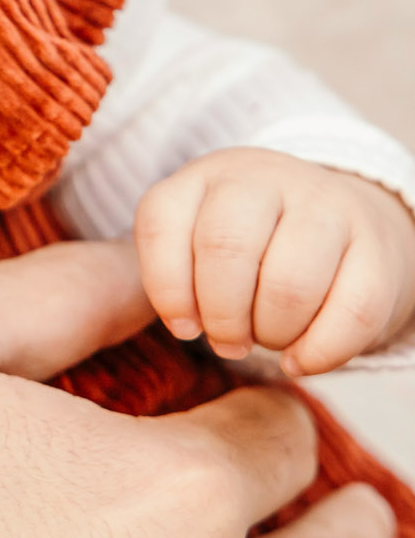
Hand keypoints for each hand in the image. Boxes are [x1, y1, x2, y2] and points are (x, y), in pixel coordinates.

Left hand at [136, 148, 414, 375]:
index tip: (185, 327)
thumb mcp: (195, 246)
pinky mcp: (375, 243)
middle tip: (229, 342)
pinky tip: (301, 360)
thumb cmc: (251, 249)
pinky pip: (353, 311)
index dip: (166, 290)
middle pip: (226, 249)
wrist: (342, 225)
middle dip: (222, 316)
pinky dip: (321, 352)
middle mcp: (263, 178)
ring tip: (270, 339)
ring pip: (290, 283)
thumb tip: (174, 324)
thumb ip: (168, 279)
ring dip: (273, 333)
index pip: (162, 223)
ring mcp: (324, 204)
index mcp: (205, 177)